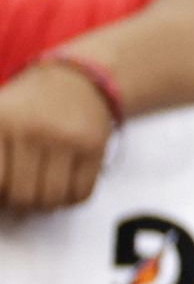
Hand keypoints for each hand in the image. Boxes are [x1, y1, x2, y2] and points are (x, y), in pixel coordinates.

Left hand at [0, 59, 116, 215]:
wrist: (79, 80)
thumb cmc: (29, 106)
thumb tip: (0, 200)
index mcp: (1, 123)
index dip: (0, 195)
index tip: (4, 191)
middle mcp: (32, 130)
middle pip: (22, 196)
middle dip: (20, 203)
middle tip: (22, 193)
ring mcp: (66, 139)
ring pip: (52, 200)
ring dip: (46, 203)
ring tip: (42, 189)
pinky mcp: (94, 147)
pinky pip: (80, 194)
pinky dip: (70, 198)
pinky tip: (65, 184)